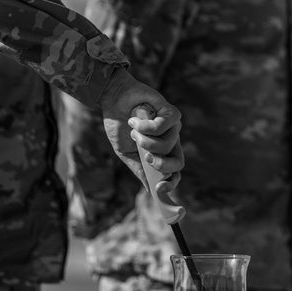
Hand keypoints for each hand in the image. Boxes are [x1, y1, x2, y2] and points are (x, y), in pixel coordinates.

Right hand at [99, 67, 183, 191]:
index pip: (175, 171)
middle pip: (179, 162)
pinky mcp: (171, 112)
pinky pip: (163, 127)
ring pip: (167, 145)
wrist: (113, 100)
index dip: (171, 183)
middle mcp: (171, 140)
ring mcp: (173, 127)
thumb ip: (139, 169)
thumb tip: (151, 189)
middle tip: (146, 157)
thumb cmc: (119, 125)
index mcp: (161, 152)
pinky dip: (146, 126)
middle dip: (162, 165)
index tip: (159, 188)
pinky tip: (136, 120)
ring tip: (133, 130)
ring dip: (145, 140)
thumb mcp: (126, 152)